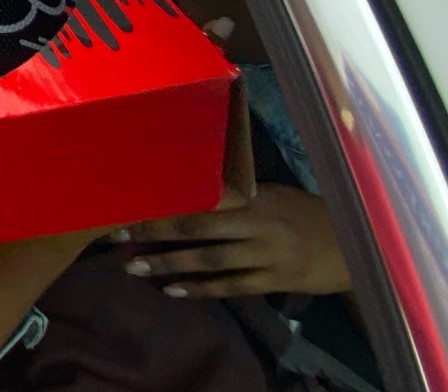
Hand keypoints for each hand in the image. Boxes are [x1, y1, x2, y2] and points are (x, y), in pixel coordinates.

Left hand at [123, 183, 349, 297]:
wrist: (357, 245)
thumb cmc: (306, 213)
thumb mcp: (272, 193)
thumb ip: (235, 194)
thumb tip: (186, 186)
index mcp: (256, 196)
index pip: (203, 196)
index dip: (167, 199)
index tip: (131, 199)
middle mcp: (260, 224)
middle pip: (198, 227)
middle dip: (155, 231)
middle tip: (117, 235)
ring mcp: (267, 255)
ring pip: (210, 260)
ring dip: (169, 264)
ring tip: (134, 267)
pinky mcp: (275, 281)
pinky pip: (231, 286)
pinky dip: (200, 289)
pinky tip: (172, 290)